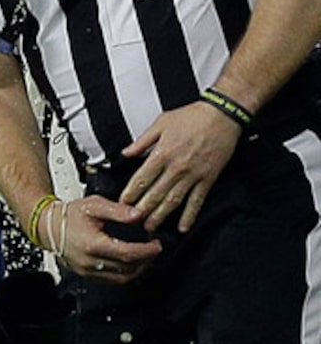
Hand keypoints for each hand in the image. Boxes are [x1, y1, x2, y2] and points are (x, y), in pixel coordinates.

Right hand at [43, 194, 163, 284]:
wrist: (48, 226)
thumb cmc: (69, 215)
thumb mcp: (94, 205)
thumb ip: (118, 210)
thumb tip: (138, 215)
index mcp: (92, 244)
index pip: (127, 253)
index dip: (146, 251)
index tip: (156, 245)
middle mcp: (89, 261)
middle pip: (127, 268)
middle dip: (146, 260)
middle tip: (154, 250)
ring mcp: (87, 271)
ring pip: (121, 278)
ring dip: (138, 269)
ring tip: (146, 258)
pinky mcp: (87, 275)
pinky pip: (112, 280)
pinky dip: (125, 273)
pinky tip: (131, 264)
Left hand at [119, 99, 242, 232]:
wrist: (222, 116)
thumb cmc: (192, 117)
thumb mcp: (161, 123)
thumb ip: (142, 141)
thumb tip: (126, 153)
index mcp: (162, 153)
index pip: (142, 179)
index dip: (131, 193)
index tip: (123, 203)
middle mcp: (176, 167)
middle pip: (155, 194)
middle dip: (142, 210)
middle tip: (132, 221)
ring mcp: (193, 175)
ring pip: (173, 201)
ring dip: (161, 216)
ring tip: (150, 227)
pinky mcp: (208, 179)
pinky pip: (197, 201)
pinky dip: (190, 215)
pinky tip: (183, 227)